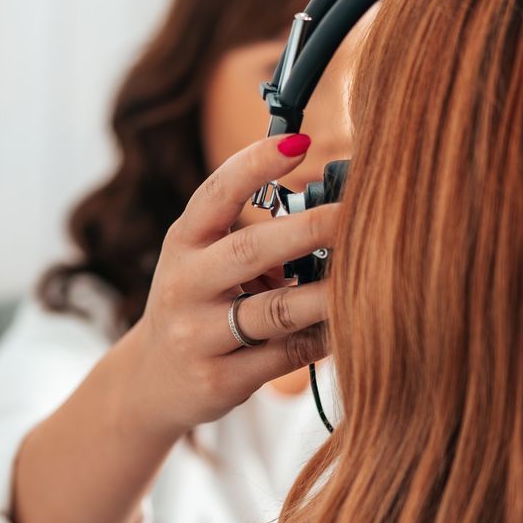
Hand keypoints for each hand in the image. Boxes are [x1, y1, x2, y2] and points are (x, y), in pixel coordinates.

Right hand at [112, 135, 336, 438]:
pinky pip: (285, 356)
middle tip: (358, 213)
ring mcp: (198, 336)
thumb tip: (333, 218)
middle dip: (310, 229)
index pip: (215, 195)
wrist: (150, 381)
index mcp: (183, 243)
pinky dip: (323, 337)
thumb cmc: (197, 304)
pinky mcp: (219, 380)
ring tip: (372, 276)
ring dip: (328, 294)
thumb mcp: (202, 261)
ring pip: (275, 311)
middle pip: (251, 251)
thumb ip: (250, 239)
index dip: (254, 164)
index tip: (299, 141)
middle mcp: (185, 285)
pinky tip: (350, 324)